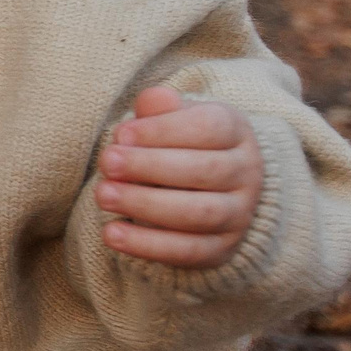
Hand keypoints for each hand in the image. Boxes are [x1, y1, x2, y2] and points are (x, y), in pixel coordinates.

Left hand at [97, 86, 264, 269]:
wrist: (214, 190)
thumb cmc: (180, 144)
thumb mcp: (174, 119)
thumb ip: (160, 110)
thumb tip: (153, 99)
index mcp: (236, 132)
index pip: (209, 127)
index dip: (163, 130)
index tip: (121, 134)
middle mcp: (247, 173)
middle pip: (205, 170)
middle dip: (150, 166)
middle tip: (107, 163)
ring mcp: (239, 214)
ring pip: (198, 213)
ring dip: (146, 204)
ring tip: (103, 195)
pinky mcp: (222, 249)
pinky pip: (187, 251)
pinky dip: (148, 245)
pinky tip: (112, 233)